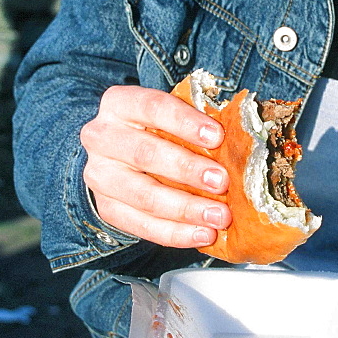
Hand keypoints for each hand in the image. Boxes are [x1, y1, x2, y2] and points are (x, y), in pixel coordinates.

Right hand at [81, 85, 229, 248]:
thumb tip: (239, 141)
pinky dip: (175, 233)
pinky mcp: (105, 207)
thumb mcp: (171, 113)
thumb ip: (196, 122)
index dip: (185, 122)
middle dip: (187, 170)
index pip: (153, 107)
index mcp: (119, 103)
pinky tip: (202, 234)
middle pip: (145, 154)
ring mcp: (98, 175)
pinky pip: (140, 225)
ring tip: (218, 216)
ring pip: (143, 195)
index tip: (217, 137)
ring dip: (186, 208)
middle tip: (222, 182)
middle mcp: (100, 137)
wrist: (119, 151)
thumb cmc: (157, 127)